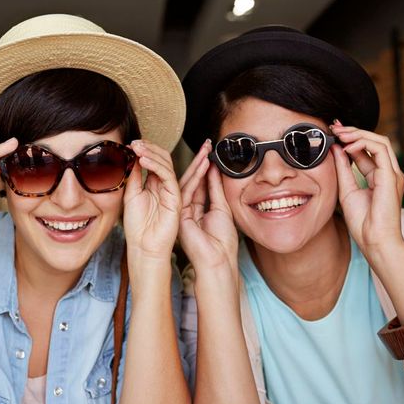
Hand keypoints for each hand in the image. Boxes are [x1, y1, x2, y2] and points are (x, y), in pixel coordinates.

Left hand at [122, 140, 180, 260]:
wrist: (144, 247)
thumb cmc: (137, 226)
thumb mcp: (131, 194)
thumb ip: (134, 175)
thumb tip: (132, 156)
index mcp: (154, 184)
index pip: (153, 160)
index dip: (143, 150)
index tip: (129, 144)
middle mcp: (164, 186)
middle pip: (162, 158)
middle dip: (149, 147)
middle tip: (134, 142)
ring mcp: (171, 191)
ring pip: (166, 164)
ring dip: (151, 153)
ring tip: (137, 148)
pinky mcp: (175, 198)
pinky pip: (168, 176)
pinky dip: (156, 165)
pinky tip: (144, 160)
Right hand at [178, 140, 238, 273]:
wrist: (217, 259)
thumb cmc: (222, 240)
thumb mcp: (221, 208)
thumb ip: (215, 188)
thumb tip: (214, 168)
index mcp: (200, 210)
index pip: (202, 185)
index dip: (206, 169)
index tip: (210, 152)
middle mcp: (189, 209)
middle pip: (193, 181)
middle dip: (200, 162)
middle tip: (206, 145)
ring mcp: (182, 211)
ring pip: (188, 183)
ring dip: (197, 165)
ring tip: (205, 150)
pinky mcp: (180, 213)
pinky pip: (187, 190)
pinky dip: (194, 176)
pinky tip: (202, 164)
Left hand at [330, 120, 403, 256]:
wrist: (374, 240)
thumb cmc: (363, 222)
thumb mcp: (346, 190)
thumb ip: (343, 169)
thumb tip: (336, 148)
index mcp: (379, 176)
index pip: (366, 150)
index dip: (350, 139)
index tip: (333, 132)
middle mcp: (388, 172)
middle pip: (374, 141)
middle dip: (353, 131)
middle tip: (335, 127)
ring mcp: (392, 173)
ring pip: (379, 140)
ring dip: (358, 134)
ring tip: (340, 133)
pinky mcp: (391, 176)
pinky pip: (380, 149)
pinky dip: (363, 143)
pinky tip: (348, 146)